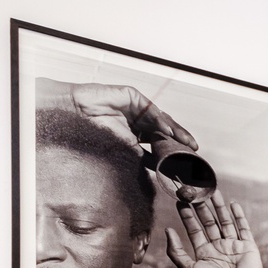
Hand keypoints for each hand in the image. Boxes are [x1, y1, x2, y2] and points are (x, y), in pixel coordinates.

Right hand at [36, 78, 197, 152]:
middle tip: (193, 149)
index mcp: (138, 133)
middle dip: (180, 139)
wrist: (73, 115)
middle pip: (165, 129)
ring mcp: (137, 107)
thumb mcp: (124, 150)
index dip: (174, 150)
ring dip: (174, 130)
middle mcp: (140, 120)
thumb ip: (142, 157)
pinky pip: (149, 108)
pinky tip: (166, 130)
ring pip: (161, 118)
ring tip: (184, 142)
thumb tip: (161, 171)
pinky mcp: (132, 96)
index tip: (188, 161)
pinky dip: (158, 120)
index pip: (161, 141)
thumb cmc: (93, 133)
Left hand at [165, 191, 264, 267]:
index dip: (187, 215)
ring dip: (219, 207)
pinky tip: (233, 204)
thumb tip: (167, 230)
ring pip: (225, 222)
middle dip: (202, 207)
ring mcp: (233, 245)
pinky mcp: (248, 246)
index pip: (194, 229)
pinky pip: (243, 228)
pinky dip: (239, 216)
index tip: (181, 201)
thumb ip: (177, 251)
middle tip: (196, 192)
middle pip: (209, 222)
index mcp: (204, 252)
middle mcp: (218, 247)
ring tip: (213, 192)